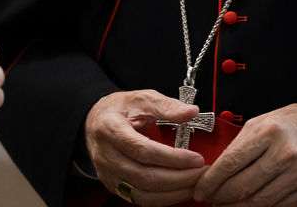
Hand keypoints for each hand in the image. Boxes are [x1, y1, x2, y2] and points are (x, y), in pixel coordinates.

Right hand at [84, 90, 207, 205]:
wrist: (94, 121)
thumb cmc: (119, 109)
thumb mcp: (141, 98)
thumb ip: (166, 105)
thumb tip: (191, 112)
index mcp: (110, 129)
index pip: (144, 150)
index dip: (173, 158)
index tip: (196, 158)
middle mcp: (106, 155)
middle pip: (145, 177)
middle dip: (179, 178)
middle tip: (202, 173)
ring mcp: (108, 173)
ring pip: (143, 194)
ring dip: (174, 193)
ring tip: (195, 184)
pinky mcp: (113, 185)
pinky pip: (140, 199)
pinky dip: (163, 198)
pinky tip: (179, 190)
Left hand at [192, 103, 296, 206]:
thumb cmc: (290, 123)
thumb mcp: (260, 123)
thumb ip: (239, 145)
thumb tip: (216, 170)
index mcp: (268, 132)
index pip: (231, 162)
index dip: (211, 181)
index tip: (200, 189)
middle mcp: (285, 153)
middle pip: (243, 186)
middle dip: (221, 197)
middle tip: (210, 199)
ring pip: (260, 201)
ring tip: (225, 205)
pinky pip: (279, 206)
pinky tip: (249, 205)